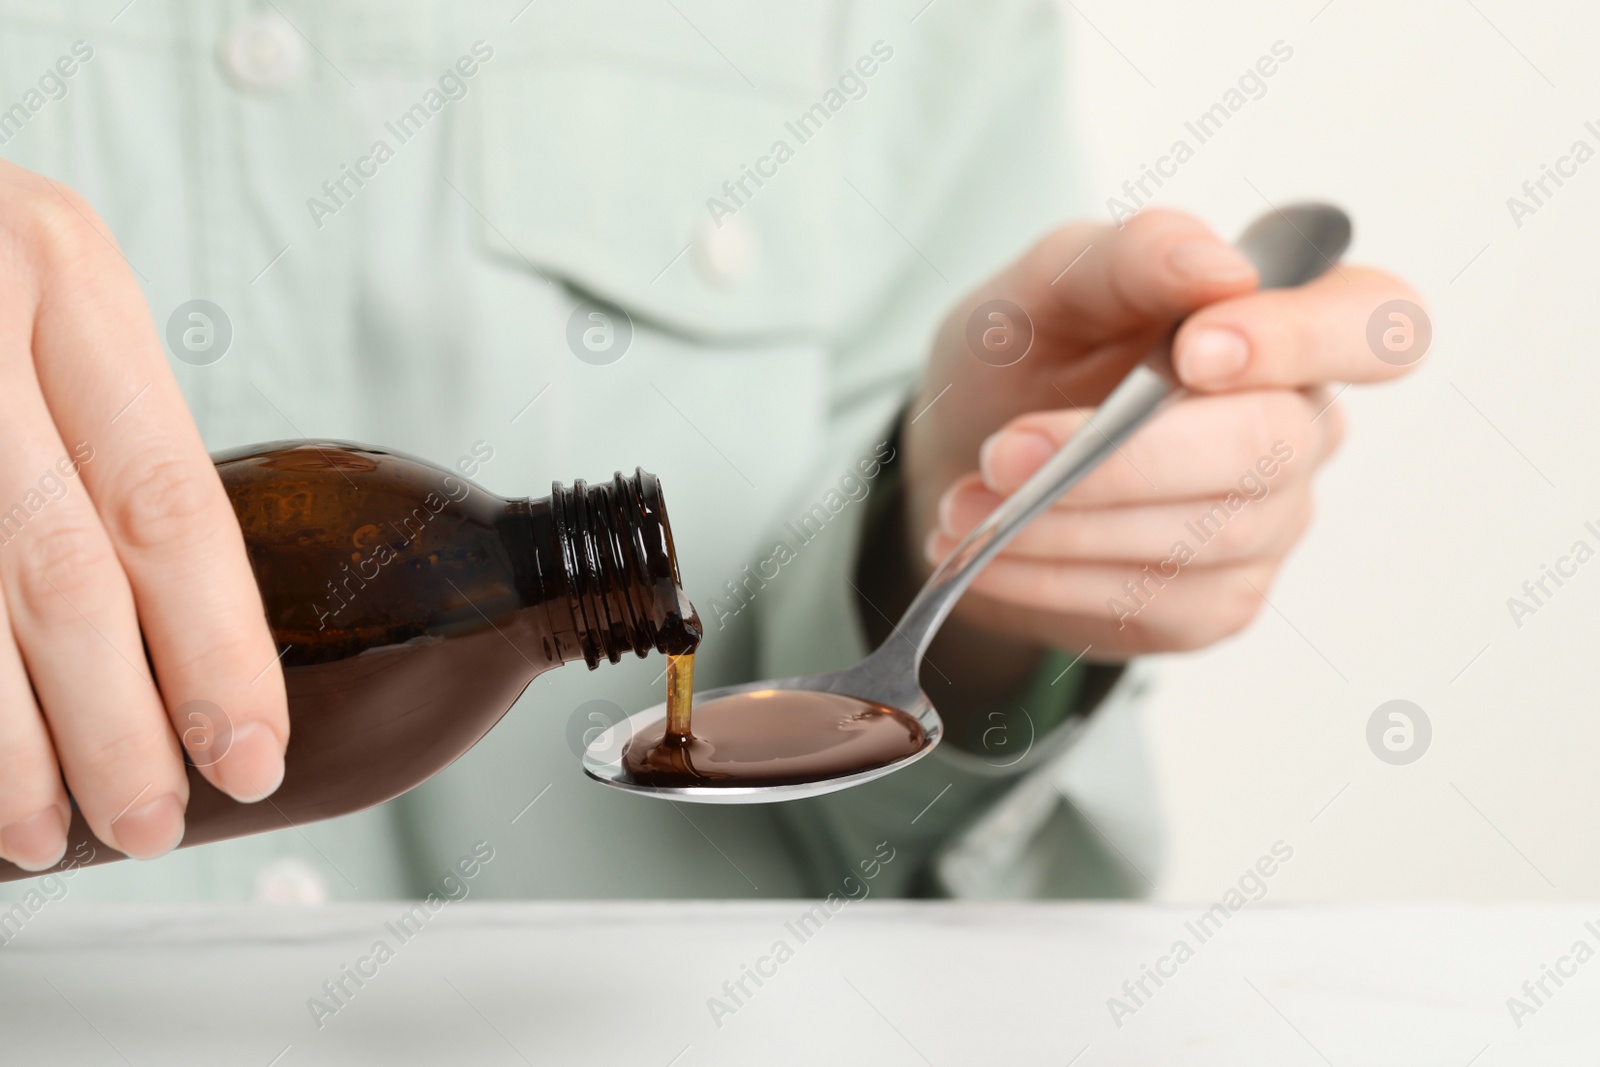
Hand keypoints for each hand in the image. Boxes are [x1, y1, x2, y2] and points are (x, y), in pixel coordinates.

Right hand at [0, 160, 286, 870]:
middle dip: (115, 725)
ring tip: (49, 834)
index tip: (251, 754)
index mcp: (66, 276)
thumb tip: (177, 641)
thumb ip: (98, 434)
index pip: (170, 504)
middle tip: (156, 824)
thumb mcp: (33, 301)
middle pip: (66, 574)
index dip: (218, 650)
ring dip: (6, 750)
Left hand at [901, 208, 1422, 668]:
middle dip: (1123, 456)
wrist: (965, 461)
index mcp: (1287, 322)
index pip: (1378, 323)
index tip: (1194, 351)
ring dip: (1066, 525)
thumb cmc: (1032, 354)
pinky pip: (1153, 602)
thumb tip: (1220, 268)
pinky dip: (1052, 579)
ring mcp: (1267, 525)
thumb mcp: (1048, 284)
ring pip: (1204, 536)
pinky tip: (987, 555)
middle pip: (1268, 447)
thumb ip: (1127, 257)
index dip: (1303, 339)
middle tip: (1005, 452)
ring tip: (964, 508)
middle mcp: (1300, 427)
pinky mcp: (1214, 604)